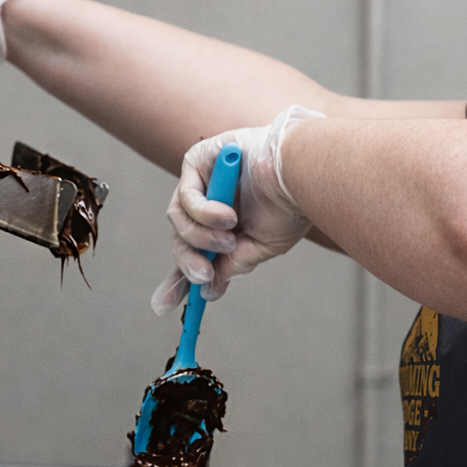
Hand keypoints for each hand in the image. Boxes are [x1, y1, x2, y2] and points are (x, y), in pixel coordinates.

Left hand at [151, 105, 325, 313]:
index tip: (164, 306)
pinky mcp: (197, 161)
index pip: (192, 252)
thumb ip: (232, 265)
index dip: (177, 279)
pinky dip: (204, 214)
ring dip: (202, 238)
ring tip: (229, 241)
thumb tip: (208, 289)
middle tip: (203, 275)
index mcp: (224, 224)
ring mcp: (202, 180)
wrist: (302, 172)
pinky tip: (227, 218)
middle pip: (181, 239)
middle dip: (188, 262)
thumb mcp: (261, 247)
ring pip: (179, 221)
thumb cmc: (290, 205)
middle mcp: (210, 201)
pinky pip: (186, 197)